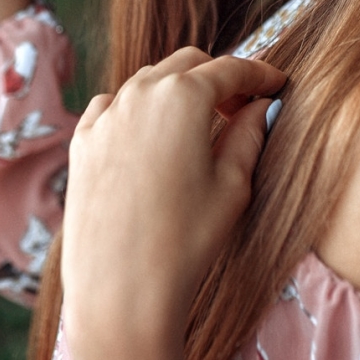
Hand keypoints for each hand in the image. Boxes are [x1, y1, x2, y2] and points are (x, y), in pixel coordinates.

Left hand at [61, 48, 285, 359]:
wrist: (120, 295)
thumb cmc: (186, 242)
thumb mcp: (233, 185)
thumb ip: (249, 134)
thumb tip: (261, 107)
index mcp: (184, 96)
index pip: (232, 69)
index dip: (261, 73)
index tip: (278, 82)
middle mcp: (140, 93)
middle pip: (189, 64)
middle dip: (219, 77)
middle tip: (243, 104)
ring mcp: (106, 116)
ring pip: (150, 80)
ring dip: (179, 90)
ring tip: (201, 122)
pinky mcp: (82, 142)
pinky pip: (114, 106)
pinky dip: (139, 109)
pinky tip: (152, 135)